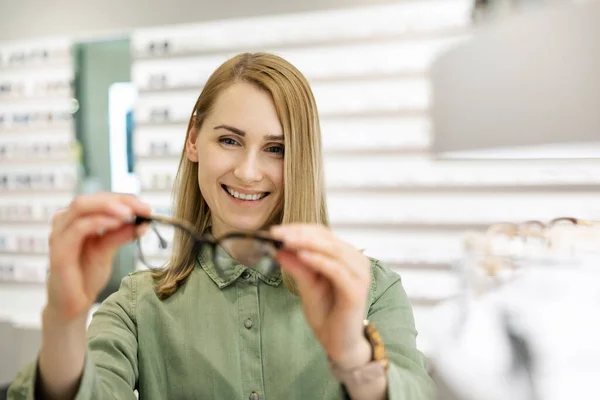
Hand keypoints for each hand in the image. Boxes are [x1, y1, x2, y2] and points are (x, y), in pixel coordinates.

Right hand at [46, 192, 150, 322]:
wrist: (72, 304)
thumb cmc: (87, 274)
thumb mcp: (109, 250)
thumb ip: (122, 234)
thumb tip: (144, 222)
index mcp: (77, 219)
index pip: (101, 199)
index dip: (126, 199)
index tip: (147, 208)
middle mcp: (65, 222)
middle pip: (91, 198)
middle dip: (120, 201)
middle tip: (143, 208)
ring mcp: (59, 235)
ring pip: (81, 207)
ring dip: (109, 207)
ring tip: (130, 214)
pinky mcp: (59, 251)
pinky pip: (77, 229)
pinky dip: (97, 222)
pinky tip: (115, 224)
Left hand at [270, 224, 371, 369]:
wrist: (340, 343)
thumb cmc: (327, 313)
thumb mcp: (307, 286)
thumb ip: (297, 267)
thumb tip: (278, 249)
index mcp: (346, 256)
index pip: (322, 233)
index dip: (299, 228)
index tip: (275, 230)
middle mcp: (356, 261)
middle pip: (326, 238)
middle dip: (299, 233)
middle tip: (277, 233)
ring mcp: (359, 275)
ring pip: (332, 250)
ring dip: (307, 243)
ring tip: (286, 241)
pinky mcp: (356, 290)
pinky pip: (336, 270)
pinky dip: (319, 261)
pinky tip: (302, 256)